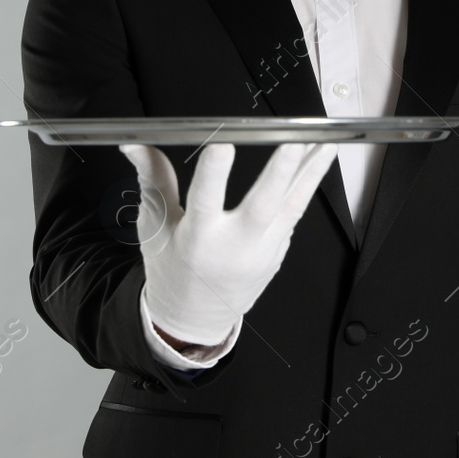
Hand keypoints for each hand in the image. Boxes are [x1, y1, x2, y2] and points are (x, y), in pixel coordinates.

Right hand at [120, 141, 337, 346]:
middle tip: (294, 142)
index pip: (204, 201)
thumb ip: (152, 179)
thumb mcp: (154, 225)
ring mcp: (261, 252)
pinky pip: (294, 212)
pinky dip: (308, 183)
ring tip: (323, 139)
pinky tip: (319, 157)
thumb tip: (135, 143)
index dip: (214, 173)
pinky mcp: (278, 251)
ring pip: (290, 206)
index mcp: (197, 239)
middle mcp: (233, 247)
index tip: (222, 144)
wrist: (194, 318)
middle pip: (260, 207)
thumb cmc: (171, 269)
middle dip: (279, 173)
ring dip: (310, 170)